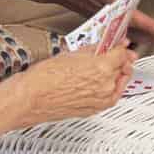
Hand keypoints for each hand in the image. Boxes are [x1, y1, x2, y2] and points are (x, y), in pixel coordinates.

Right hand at [20, 44, 136, 122]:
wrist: (30, 99)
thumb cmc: (44, 78)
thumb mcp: (71, 53)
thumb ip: (93, 49)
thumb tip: (103, 45)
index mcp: (101, 68)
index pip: (122, 53)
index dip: (121, 45)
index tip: (120, 43)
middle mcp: (105, 85)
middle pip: (123, 68)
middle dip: (122, 59)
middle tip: (117, 52)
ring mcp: (101, 100)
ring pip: (119, 83)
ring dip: (118, 73)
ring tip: (109, 66)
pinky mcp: (95, 110)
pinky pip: (111, 96)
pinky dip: (111, 87)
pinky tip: (102, 81)